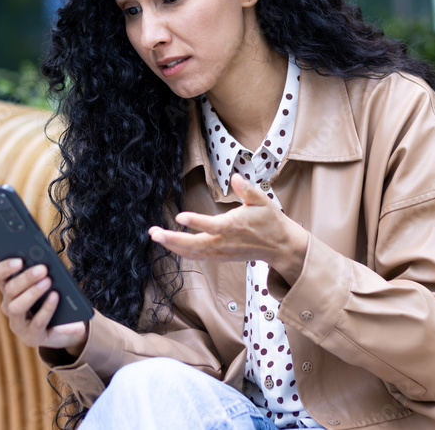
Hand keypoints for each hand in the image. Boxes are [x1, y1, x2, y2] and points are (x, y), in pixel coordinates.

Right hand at [0, 258, 88, 354]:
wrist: (65, 327)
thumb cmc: (53, 298)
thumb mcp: (46, 282)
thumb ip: (41, 272)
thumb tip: (44, 260)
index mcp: (8, 289)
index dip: (4, 267)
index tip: (20, 260)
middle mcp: (8, 306)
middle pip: (9, 290)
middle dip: (26, 278)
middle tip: (43, 269)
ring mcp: (18, 324)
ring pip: (16, 307)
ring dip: (32, 293)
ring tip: (48, 281)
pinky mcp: (31, 337)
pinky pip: (37, 323)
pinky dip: (47, 308)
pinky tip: (55, 296)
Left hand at [148, 173, 308, 284]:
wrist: (280, 247)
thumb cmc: (270, 221)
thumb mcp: (263, 201)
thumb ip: (248, 190)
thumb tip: (236, 177)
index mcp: (234, 226)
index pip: (212, 225)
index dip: (195, 222)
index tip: (179, 217)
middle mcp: (225, 242)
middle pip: (195, 245)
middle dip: (173, 239)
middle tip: (154, 232)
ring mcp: (221, 252)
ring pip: (193, 253)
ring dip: (172, 245)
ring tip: (155, 235)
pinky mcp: (220, 257)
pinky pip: (197, 257)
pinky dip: (181, 251)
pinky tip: (168, 244)